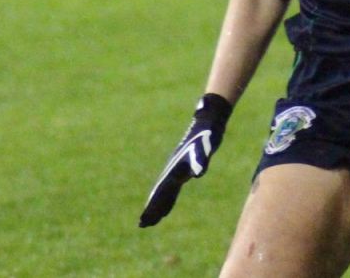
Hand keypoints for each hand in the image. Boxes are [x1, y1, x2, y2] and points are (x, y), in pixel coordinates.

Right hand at [139, 93, 232, 227]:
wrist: (207, 125)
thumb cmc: (205, 138)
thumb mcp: (204, 150)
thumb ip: (200, 161)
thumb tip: (198, 173)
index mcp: (174, 170)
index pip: (160, 193)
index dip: (153, 206)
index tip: (144, 219)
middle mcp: (172, 172)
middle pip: (159, 195)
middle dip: (151, 210)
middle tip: (142, 225)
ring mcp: (176, 171)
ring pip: (165, 193)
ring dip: (158, 207)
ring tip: (151, 220)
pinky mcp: (183, 170)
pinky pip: (173, 189)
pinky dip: (168, 200)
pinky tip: (167, 208)